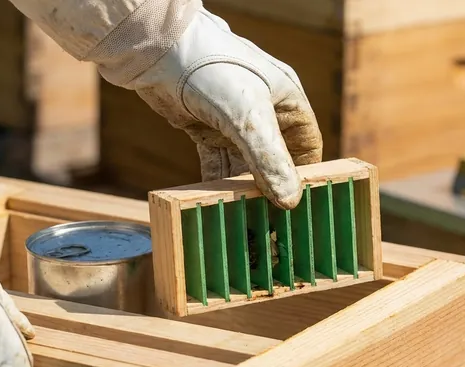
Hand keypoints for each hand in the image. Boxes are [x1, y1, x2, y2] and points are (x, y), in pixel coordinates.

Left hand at [125, 8, 322, 209]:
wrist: (157, 50)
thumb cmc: (212, 70)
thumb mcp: (248, 117)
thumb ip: (269, 160)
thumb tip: (289, 201)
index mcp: (287, 101)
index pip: (307, 147)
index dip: (304, 175)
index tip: (298, 206)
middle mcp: (265, 112)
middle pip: (275, 159)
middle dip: (271, 187)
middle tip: (269, 218)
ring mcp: (235, 122)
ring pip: (246, 164)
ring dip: (243, 189)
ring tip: (243, 217)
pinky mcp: (208, 128)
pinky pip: (219, 163)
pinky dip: (218, 182)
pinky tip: (217, 204)